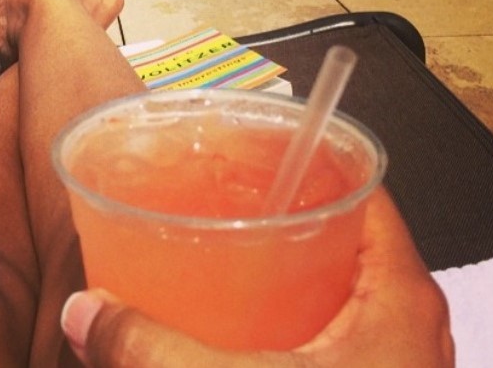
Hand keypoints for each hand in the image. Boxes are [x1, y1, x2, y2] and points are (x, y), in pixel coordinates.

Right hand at [61, 189, 453, 367]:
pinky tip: (245, 324)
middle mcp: (406, 317)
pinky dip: (290, 312)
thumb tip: (86, 312)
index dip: (311, 155)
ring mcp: (393, 355)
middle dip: (283, 209)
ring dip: (286, 264)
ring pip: (338, 282)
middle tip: (225, 196)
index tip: (254, 145)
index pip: (361, 185)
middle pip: (344, 230)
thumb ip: (153, 349)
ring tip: (228, 249)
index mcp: (397, 292)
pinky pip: (334, 326)